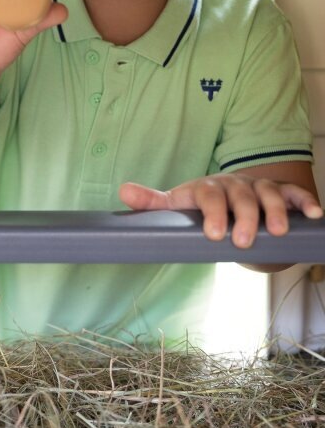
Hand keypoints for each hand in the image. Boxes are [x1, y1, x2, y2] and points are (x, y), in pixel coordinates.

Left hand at [119, 173, 322, 248]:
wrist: (230, 204)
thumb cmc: (200, 207)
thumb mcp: (177, 204)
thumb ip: (152, 202)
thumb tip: (123, 191)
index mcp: (207, 188)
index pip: (208, 196)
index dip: (213, 213)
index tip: (214, 234)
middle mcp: (234, 185)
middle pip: (241, 197)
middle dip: (243, 217)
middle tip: (242, 242)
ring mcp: (258, 188)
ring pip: (269, 194)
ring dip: (276, 210)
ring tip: (277, 232)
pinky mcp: (281, 195)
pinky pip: (294, 194)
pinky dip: (305, 202)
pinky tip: (314, 215)